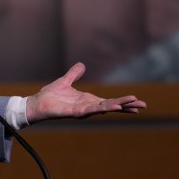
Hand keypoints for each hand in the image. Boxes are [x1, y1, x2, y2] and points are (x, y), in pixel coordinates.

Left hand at [25, 62, 146, 122]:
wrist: (36, 103)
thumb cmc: (49, 96)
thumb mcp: (65, 81)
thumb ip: (74, 74)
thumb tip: (82, 65)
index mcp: (87, 100)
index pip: (109, 100)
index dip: (123, 101)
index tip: (137, 101)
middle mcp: (87, 106)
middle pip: (111, 106)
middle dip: (126, 106)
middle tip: (143, 105)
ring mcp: (81, 110)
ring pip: (103, 108)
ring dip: (116, 107)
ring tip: (131, 105)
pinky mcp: (73, 113)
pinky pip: (88, 111)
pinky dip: (99, 109)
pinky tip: (108, 107)